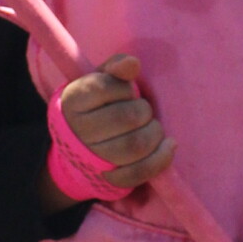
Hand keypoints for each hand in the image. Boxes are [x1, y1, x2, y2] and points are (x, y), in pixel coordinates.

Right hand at [58, 53, 174, 189]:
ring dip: (154, 134)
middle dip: (144, 111)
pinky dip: (160, 159)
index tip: (126, 93)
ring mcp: (93, 157)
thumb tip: (132, 63)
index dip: (125, 89)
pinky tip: (168, 146)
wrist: (80, 144)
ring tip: (154, 128)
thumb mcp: (101, 80)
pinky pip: (138, 173)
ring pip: (135, 146)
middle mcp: (79, 130)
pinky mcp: (109, 178)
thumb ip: (116, 66)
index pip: (107, 88)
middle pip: (126, 117)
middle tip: (143, 112)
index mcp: (74, 100)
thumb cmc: (98, 105)